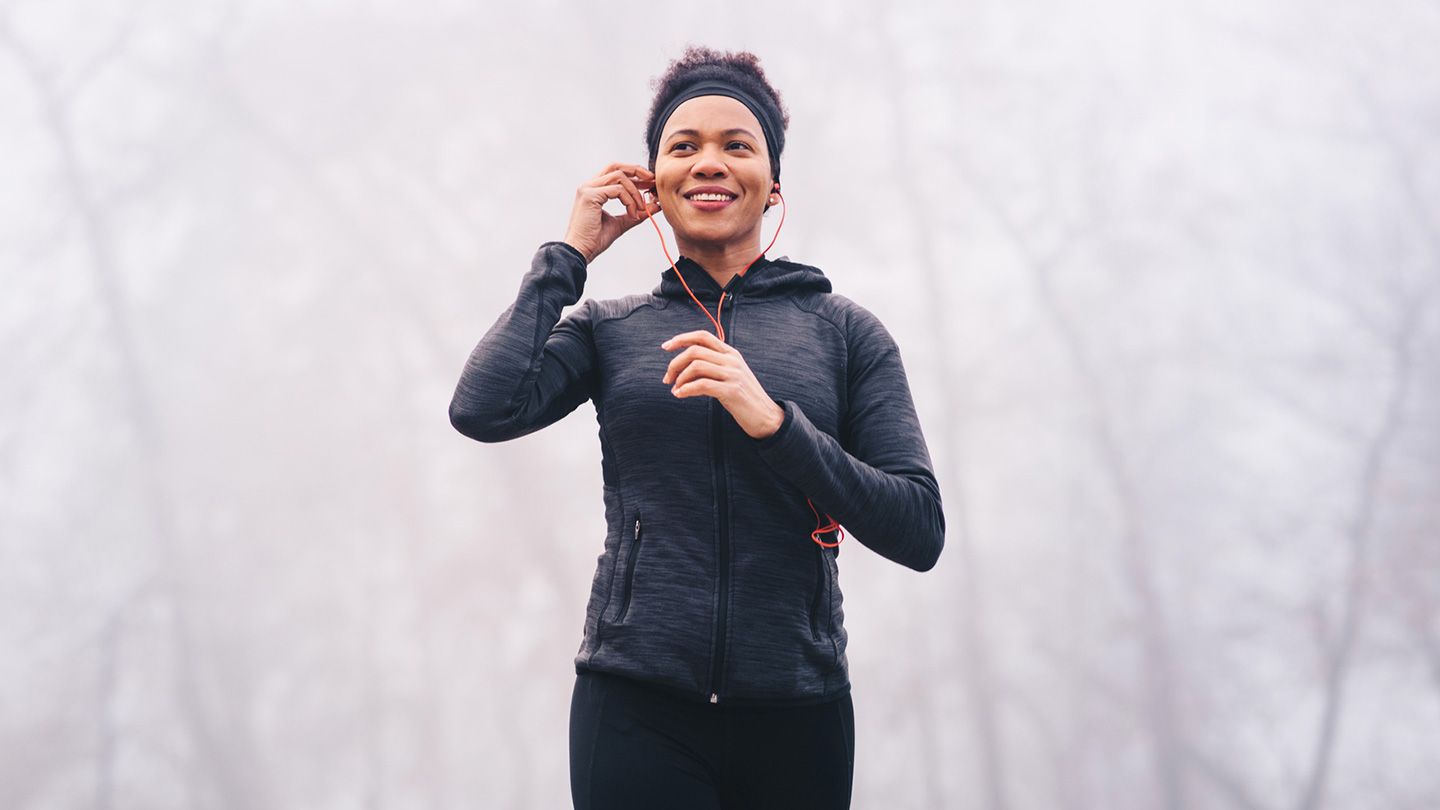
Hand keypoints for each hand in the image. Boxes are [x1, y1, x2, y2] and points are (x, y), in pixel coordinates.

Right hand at [562, 162, 661, 263]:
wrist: (580, 251)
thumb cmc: (594, 240)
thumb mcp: (620, 223)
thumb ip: (636, 213)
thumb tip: (656, 206)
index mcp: (594, 190)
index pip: (615, 172)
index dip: (634, 174)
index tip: (650, 183)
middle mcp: (589, 185)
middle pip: (616, 167)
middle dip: (636, 170)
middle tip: (652, 180)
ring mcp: (588, 189)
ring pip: (619, 177)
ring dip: (635, 192)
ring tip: (641, 208)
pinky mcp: (590, 196)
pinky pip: (617, 190)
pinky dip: (629, 201)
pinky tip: (632, 214)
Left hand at [661, 330, 785, 439]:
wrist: (765, 416)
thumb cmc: (743, 397)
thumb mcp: (729, 376)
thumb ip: (711, 367)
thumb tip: (683, 369)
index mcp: (730, 353)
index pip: (703, 336)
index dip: (682, 338)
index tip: (666, 347)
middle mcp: (732, 360)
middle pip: (695, 351)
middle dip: (675, 363)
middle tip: (667, 378)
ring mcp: (733, 374)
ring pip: (696, 366)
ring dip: (680, 378)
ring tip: (676, 389)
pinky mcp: (732, 391)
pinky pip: (702, 384)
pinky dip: (686, 389)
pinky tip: (680, 395)